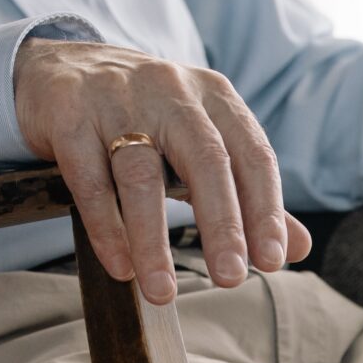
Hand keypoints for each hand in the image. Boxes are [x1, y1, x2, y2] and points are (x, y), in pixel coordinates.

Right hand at [13, 39, 312, 304]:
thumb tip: (301, 248)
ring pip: (141, 175)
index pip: (253, 155)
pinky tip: (121, 267)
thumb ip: (250, 194)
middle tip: (230, 280)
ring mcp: (116, 99)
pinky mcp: (69, 115)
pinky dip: (106, 228)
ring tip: (162, 293)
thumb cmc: (148, 117)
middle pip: (205, 160)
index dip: (266, 209)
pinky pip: (89, 179)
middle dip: (221, 225)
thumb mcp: (203, 143)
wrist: (61, 69)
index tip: (273, 261)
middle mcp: (171, 91)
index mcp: (215, 97)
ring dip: (153, 240)